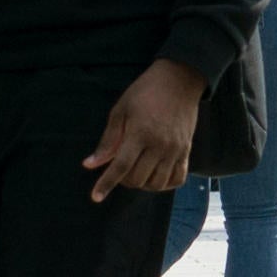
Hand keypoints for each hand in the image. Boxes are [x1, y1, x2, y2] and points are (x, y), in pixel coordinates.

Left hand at [85, 61, 200, 196]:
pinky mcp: (186, 151)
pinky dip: (164, 184)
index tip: (96, 196)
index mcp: (140, 133)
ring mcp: (175, 150)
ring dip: (142, 184)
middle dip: (123, 180)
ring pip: (157, 184)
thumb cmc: (146, 92)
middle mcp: (159, 145)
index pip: (120, 166)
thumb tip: (90, 164)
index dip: (106, 183)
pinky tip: (154, 175)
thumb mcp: (121, 110)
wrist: (179, 79)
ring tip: (136, 171)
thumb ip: (108, 140)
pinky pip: (177, 179)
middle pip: (138, 179)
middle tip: (119, 167)